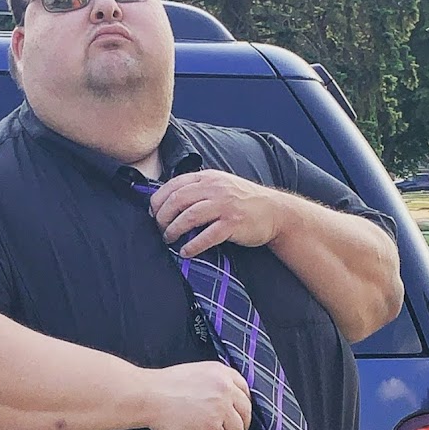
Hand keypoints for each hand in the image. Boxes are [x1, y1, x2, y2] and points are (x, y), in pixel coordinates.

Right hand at [143, 362, 252, 429]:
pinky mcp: (212, 428)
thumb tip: (220, 397)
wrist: (150, 396)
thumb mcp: (195, 372)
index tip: (243, 411)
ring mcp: (220, 409)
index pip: (244, 389)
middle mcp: (225, 390)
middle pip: (245, 411)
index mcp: (221, 373)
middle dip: (244, 424)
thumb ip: (212, 381)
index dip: (245, 403)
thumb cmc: (164, 385)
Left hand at [148, 170, 287, 257]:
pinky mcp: (233, 224)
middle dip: (162, 217)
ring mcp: (225, 205)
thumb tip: (169, 201)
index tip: (153, 214)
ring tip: (168, 239)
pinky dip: (192, 245)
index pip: (173, 185)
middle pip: (177, 200)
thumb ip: (198, 189)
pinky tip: (185, 252)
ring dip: (173, 230)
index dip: (158, 201)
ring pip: (189, 216)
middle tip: (159, 229)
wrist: (275, 211)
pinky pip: (206, 236)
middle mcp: (215, 188)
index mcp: (208, 177)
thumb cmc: (243, 201)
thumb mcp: (220, 185)